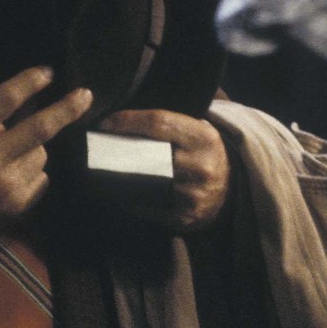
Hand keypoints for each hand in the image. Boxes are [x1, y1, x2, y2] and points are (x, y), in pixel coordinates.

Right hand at [0, 67, 93, 269]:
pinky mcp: (18, 204)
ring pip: (41, 154)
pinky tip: (12, 177)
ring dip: (33, 150)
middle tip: (85, 95)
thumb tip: (27, 101)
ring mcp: (8, 184)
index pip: (5, 100)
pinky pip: (40, 178)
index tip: (47, 72)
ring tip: (11, 157)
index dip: (29, 82)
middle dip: (66, 109)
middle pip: (40, 129)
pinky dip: (31, 173)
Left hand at [98, 110, 228, 232]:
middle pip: (147, 155)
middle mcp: (200, 166)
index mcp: (203, 137)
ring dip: (118, 176)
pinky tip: (115, 191)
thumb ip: (171, 121)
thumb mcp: (198, 129)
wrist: (232, 189)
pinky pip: (146, 207)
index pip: (158, 122)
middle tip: (94, 145)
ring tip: (99, 168)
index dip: (127, 120)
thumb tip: (125, 110)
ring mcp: (193, 195)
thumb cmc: (204, 152)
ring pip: (143, 183)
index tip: (104, 121)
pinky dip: (128, 199)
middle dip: (116, 150)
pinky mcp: (184, 217)